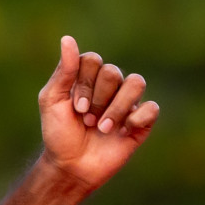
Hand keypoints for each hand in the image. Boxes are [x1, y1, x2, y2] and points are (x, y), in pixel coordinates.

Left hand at [38, 35, 158, 190]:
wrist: (71, 166)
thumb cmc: (58, 133)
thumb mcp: (52, 100)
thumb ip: (63, 70)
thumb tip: (67, 39)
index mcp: (86, 76)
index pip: (93, 60)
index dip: (84, 83)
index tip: (74, 107)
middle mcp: (108, 86)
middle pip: (112, 72)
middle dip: (98, 99)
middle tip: (87, 119)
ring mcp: (126, 102)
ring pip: (136, 83)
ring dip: (117, 107)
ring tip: (103, 127)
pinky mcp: (141, 121)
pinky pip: (151, 107)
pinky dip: (136, 119)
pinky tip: (121, 133)